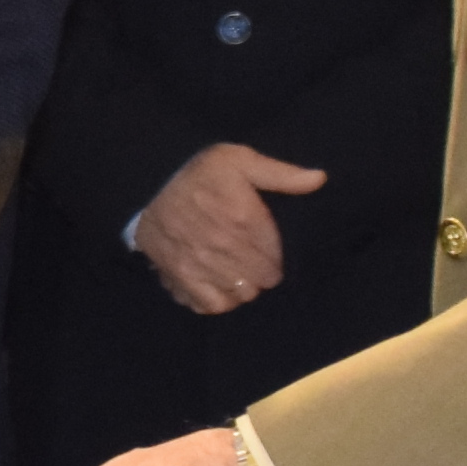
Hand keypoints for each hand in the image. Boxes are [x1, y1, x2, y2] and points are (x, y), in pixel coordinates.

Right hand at [132, 144, 329, 317]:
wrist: (147, 183)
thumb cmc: (198, 172)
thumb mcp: (239, 159)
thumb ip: (281, 173)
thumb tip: (320, 179)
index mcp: (243, 217)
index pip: (277, 255)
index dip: (276, 253)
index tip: (266, 246)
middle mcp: (224, 245)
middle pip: (263, 278)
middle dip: (264, 270)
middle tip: (254, 258)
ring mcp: (201, 265)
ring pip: (242, 294)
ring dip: (244, 286)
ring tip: (238, 272)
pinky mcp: (180, 278)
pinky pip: (212, 305)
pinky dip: (219, 300)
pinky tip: (219, 285)